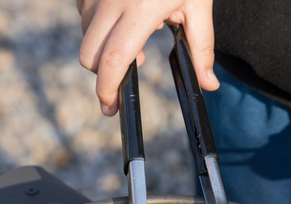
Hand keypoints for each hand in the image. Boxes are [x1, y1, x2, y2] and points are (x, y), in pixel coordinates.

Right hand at [76, 0, 217, 114]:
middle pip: (89, 55)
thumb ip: (202, 47)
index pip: (114, 60)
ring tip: (134, 41)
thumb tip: (208, 84)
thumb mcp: (198, 5)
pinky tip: (121, 20)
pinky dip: (97, 26)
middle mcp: (112, 0)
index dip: (108, 89)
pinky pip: (83, 13)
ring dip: (103, 48)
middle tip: (125, 78)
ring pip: (85, 35)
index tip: (112, 106)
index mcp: (142, 9)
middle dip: (102, 74)